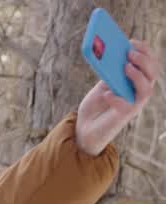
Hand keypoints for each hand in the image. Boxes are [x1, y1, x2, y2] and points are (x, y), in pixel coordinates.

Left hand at [75, 40, 159, 155]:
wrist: (85, 128)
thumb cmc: (95, 104)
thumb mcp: (102, 84)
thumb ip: (110, 72)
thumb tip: (111, 55)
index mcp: (136, 80)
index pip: (149, 62)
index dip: (144, 50)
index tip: (131, 42)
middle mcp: (139, 91)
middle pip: (152, 73)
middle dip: (143, 60)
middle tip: (129, 53)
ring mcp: (134, 104)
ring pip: (147, 88)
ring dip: (138, 76)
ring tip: (125, 67)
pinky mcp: (124, 115)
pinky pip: (127, 105)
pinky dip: (118, 98)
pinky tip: (108, 94)